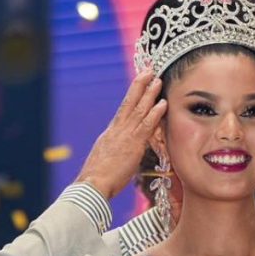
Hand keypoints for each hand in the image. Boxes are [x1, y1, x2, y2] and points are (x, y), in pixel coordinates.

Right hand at [75, 70, 167, 199]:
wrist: (92, 185)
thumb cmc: (96, 179)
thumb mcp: (104, 161)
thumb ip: (114, 153)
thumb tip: (118, 155)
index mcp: (110, 134)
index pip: (123, 110)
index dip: (131, 96)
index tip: (138, 83)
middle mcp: (116, 130)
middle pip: (129, 103)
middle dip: (139, 85)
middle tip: (148, 70)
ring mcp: (124, 136)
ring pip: (139, 109)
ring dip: (149, 93)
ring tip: (158, 79)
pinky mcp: (133, 145)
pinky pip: (146, 125)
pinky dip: (155, 113)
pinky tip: (162, 103)